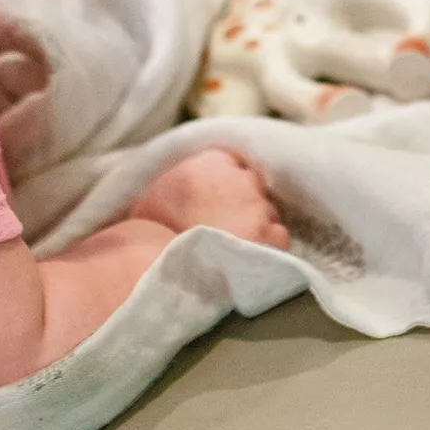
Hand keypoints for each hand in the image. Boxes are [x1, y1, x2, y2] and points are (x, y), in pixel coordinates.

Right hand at [129, 148, 289, 249]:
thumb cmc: (152, 234)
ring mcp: (260, 208)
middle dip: (241, 204)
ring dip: (255, 226)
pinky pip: (277, 238)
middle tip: (224, 227)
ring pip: (267, 213)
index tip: (215, 200)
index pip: (229, 163)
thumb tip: (180, 195)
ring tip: (234, 249)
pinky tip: (246, 262)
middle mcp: (241, 179)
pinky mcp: (273, 237)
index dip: (223, 184)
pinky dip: (267, 248)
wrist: (162, 267)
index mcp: (211, 163)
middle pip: (251, 186)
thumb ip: (179, 186)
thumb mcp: (155, 196)